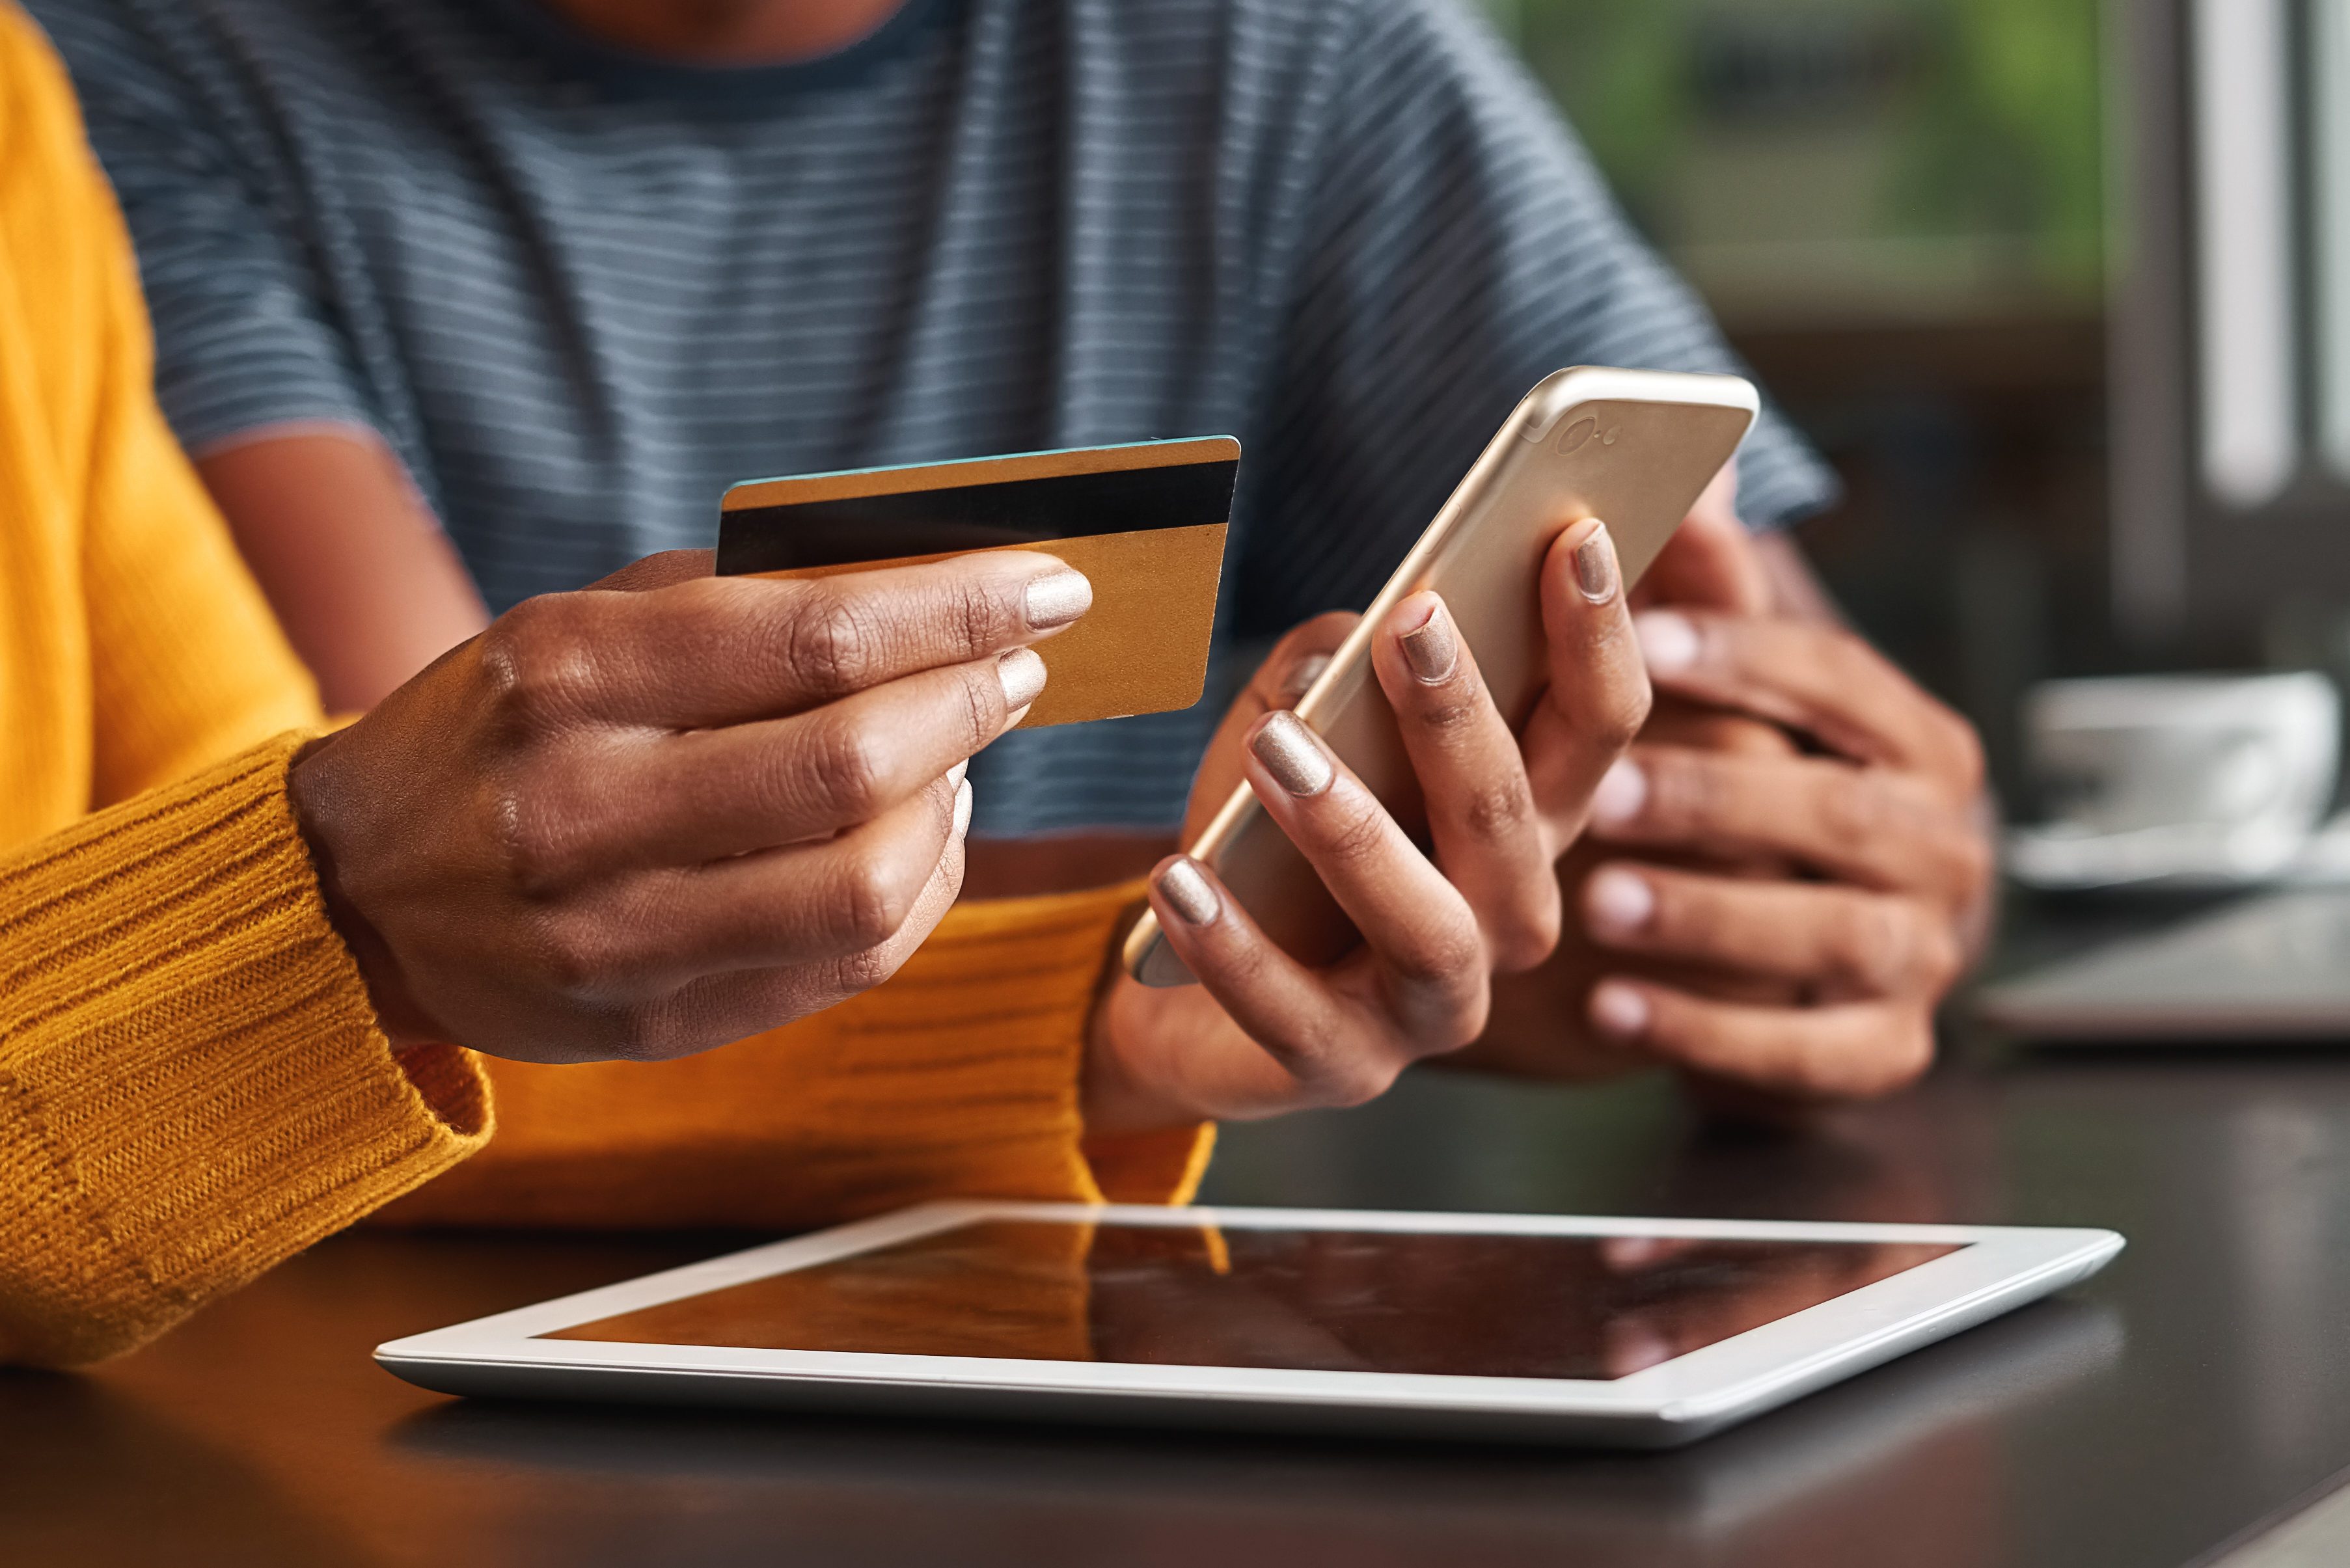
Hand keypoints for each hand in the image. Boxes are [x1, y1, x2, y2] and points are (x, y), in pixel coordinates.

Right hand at [289, 548, 1092, 1063]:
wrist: (357, 894)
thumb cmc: (497, 731)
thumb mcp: (576, 630)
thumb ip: (735, 602)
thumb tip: (928, 584)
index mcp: (567, 678)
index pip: (814, 635)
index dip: (957, 609)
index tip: (1048, 586)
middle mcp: (584, 811)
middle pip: (852, 761)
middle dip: (971, 700)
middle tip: (1018, 666)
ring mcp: (618, 936)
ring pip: (866, 880)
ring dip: (954, 803)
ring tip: (962, 751)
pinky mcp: (657, 1023)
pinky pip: (847, 963)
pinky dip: (920, 889)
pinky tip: (923, 834)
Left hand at [1085, 519, 1650, 1132]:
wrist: (1178, 981)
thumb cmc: (1264, 834)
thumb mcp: (1296, 723)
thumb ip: (1332, 664)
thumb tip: (1352, 636)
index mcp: (1524, 819)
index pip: (1597, 725)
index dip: (1598, 634)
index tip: (1577, 534)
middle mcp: (1506, 916)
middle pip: (1517, 815)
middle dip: (1467, 715)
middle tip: (1416, 618)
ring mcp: (1433, 1005)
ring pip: (1427, 921)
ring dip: (1353, 829)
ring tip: (1277, 749)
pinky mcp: (1341, 1068)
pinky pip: (1292, 1014)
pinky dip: (1234, 948)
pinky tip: (1179, 877)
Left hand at [1471, 497, 1993, 1105]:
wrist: (1825, 964)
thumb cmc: (1768, 800)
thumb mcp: (1748, 707)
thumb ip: (1717, 600)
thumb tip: (1694, 467)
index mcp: (1919, 744)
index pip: (1840, 682)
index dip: (1742, 658)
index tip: (1636, 639)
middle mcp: (1945, 846)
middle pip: (1837, 814)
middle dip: (1716, 799)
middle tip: (1603, 793)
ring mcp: (1926, 956)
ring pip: (1827, 936)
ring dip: (1709, 918)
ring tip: (1598, 906)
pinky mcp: (1884, 1051)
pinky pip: (1803, 1052)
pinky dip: (1708, 1036)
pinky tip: (1613, 1015)